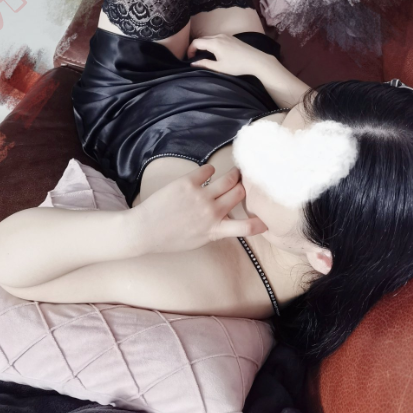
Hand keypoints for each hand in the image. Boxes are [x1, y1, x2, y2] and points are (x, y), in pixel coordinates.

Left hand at [132, 164, 267, 254]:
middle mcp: (211, 213)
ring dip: (233, 174)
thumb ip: (215, 230)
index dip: (261, 222)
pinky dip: (210, 170)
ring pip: (229, 179)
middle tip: (244, 182)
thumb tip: (227, 219)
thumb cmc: (170, 238)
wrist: (145, 230)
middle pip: (240, 193)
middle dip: (244, 187)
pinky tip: (207, 173)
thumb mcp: (197, 241)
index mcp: (215, 230)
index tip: (267, 218)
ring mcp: (200, 197)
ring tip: (233, 172)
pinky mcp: (188, 183)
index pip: (247, 228)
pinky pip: (208, 170)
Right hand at [187, 33, 276, 78]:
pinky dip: (211, 43)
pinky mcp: (231, 37)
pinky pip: (217, 37)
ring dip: (204, 45)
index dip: (190, 50)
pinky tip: (215, 52)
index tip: (190, 59)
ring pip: (209, 37)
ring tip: (204, 56)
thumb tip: (193, 63)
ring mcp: (226, 35)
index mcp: (214, 43)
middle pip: (202, 39)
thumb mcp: (219, 67)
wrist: (256, 60)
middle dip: (196, 47)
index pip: (196, 42)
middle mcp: (219, 36)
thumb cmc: (237, 65)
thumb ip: (205, 64)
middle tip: (195, 58)